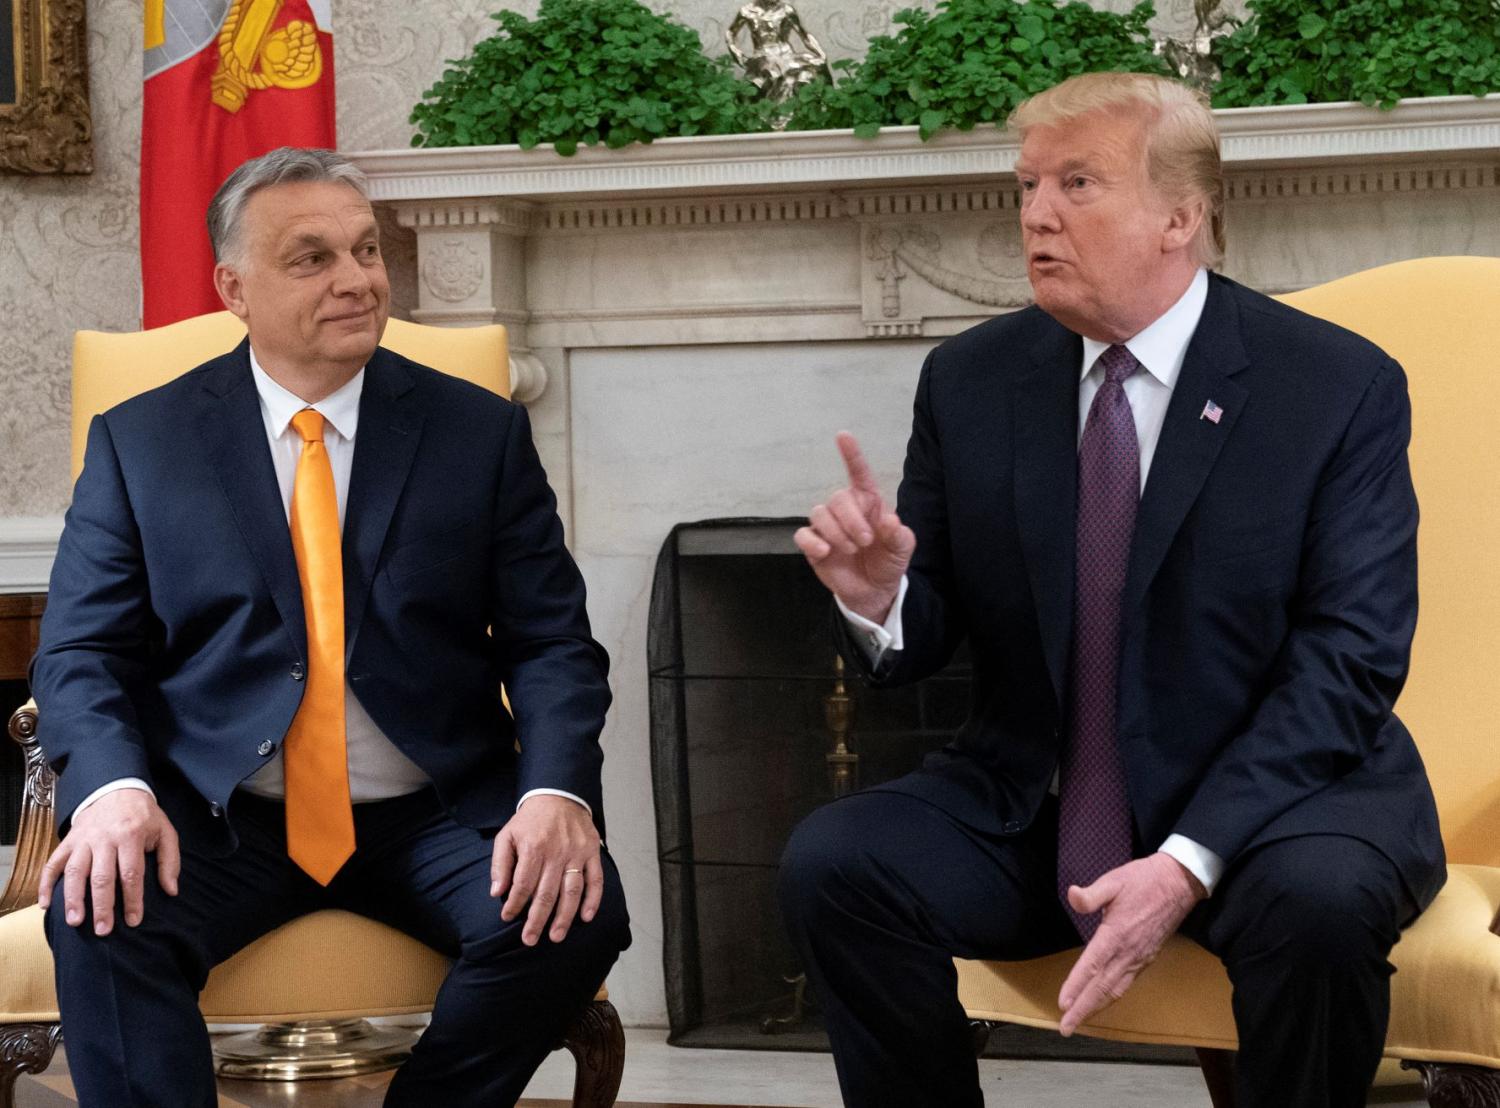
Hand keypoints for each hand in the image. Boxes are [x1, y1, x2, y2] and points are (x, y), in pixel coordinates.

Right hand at [38, 788, 180, 934]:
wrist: (117, 789)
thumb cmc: (144, 816)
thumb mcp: (166, 832)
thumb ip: (170, 861)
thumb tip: (171, 890)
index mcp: (131, 836)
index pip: (131, 873)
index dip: (132, 899)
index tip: (133, 921)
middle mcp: (104, 838)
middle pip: (101, 877)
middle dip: (102, 906)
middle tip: (103, 930)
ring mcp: (83, 840)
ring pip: (75, 872)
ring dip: (73, 898)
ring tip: (75, 921)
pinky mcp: (68, 841)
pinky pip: (52, 863)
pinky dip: (46, 884)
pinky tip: (44, 905)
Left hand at [491, 795, 602, 945]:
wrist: (559, 795)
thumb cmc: (530, 820)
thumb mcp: (507, 835)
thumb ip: (500, 863)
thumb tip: (496, 892)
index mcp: (534, 847)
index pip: (523, 884)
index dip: (515, 904)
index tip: (508, 918)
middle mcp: (557, 852)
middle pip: (547, 893)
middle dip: (537, 920)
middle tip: (530, 940)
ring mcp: (577, 854)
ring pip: (572, 891)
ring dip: (564, 917)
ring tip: (556, 937)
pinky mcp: (592, 853)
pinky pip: (596, 880)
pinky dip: (593, 900)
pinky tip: (586, 917)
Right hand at [794, 432, 915, 622]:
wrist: (874, 592)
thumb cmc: (888, 562)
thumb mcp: (902, 549)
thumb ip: (899, 534)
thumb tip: (889, 520)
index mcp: (868, 502)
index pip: (858, 473)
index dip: (851, 454)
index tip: (843, 435)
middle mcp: (846, 510)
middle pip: (837, 498)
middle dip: (851, 519)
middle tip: (866, 540)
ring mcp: (827, 527)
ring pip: (819, 513)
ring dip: (836, 532)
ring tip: (851, 549)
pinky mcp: (813, 545)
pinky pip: (803, 535)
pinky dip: (813, 542)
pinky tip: (826, 552)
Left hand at [1056, 853, 1205, 1035]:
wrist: (1179, 884)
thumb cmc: (1143, 880)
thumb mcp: (1113, 880)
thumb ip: (1092, 894)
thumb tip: (1071, 895)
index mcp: (1116, 934)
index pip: (1092, 966)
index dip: (1076, 986)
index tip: (1062, 1004)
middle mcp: (1128, 952)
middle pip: (1103, 987)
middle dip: (1083, 1009)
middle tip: (1066, 1028)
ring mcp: (1139, 958)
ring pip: (1115, 989)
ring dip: (1096, 1007)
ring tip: (1079, 1021)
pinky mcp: (1147, 959)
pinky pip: (1126, 984)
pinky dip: (1111, 997)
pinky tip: (1102, 1002)